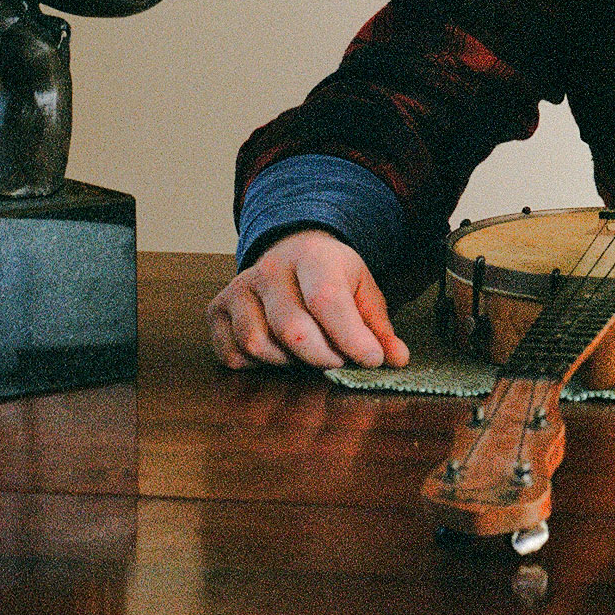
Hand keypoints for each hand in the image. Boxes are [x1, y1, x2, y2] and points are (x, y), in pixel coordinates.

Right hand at [206, 229, 409, 370]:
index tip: (371, 360)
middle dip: (323, 357)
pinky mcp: (216, 309)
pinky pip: (233, 354)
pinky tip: (278, 351)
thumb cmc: (330, 274)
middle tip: (340, 360)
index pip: (326, 299)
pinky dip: (257, 365)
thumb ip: (378, 327)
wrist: (291, 249)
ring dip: (289, 361)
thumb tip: (397, 359)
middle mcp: (269, 269)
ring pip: (258, 344)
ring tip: (309, 352)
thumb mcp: (361, 289)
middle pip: (291, 328)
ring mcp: (239, 288)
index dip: (350, 337)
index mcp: (312, 255)